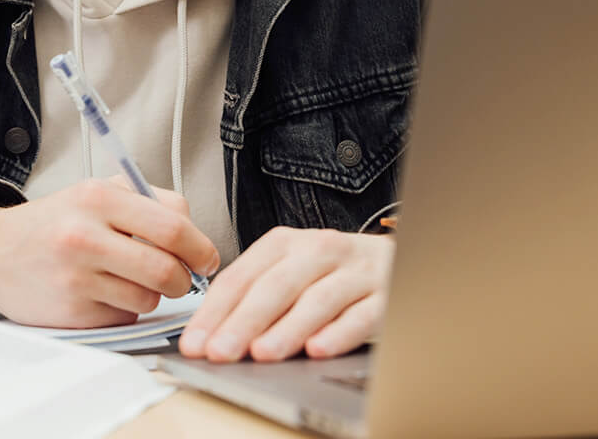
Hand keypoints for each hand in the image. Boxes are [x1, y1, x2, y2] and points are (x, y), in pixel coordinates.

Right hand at [0, 177, 219, 328]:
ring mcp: (76, 276)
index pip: (172, 225)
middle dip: (184, 279)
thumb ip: (148, 204)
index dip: (200, 246)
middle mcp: (85, 235)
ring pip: (148, 298)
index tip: (206, 258)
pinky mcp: (71, 310)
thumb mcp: (97, 193)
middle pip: (166, 268)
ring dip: (151, 294)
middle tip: (181, 277)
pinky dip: (123, 307)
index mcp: (98, 197)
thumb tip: (194, 236)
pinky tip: (101, 291)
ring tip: (129, 278)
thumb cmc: (55, 222)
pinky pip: (123, 316)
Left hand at [177, 227, 391, 362]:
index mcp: (286, 243)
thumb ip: (255, 297)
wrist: (401, 260)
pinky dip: (339, 332)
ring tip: (262, 353)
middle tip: (220, 352)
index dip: (215, 312)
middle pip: (276, 285)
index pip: (242, 277)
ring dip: (287, 328)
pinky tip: (319, 349)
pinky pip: (362, 314)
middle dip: (244, 321)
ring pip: (318, 299)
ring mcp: (355, 272)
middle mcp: (320, 251)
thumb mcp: (291, 272)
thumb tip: (213, 335)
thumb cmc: (334, 272)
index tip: (195, 343)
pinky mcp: (387, 294)